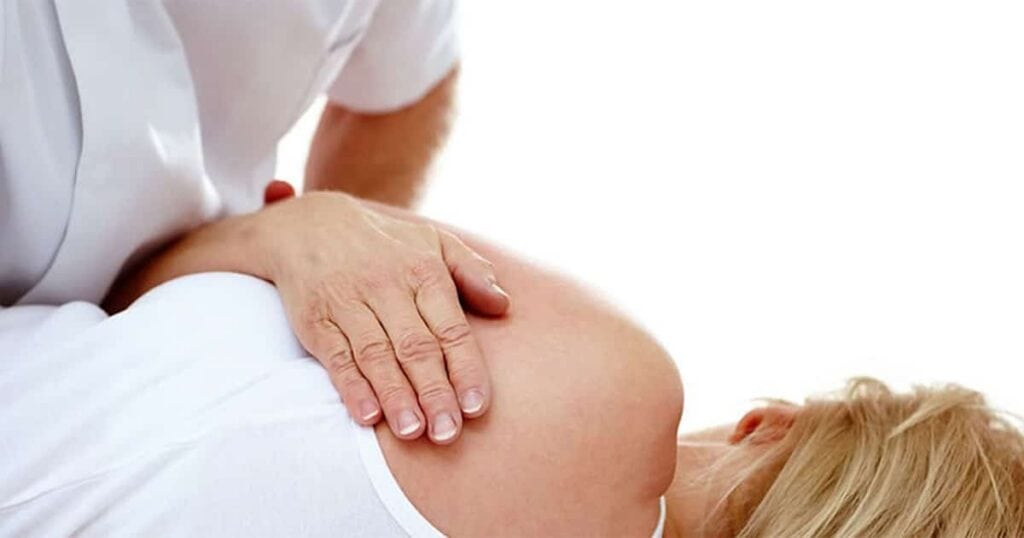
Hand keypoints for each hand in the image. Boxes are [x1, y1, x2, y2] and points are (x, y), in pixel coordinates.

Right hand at [253, 191, 508, 443]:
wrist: (307, 225)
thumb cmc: (385, 244)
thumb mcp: (433, 242)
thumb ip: (472, 272)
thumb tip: (504, 304)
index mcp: (424, 272)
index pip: (451, 329)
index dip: (465, 369)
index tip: (477, 406)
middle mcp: (387, 287)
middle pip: (416, 348)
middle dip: (434, 392)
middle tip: (448, 433)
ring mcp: (349, 303)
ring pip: (377, 355)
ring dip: (395, 396)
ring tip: (414, 431)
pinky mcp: (315, 319)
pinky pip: (336, 357)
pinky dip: (351, 387)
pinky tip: (367, 415)